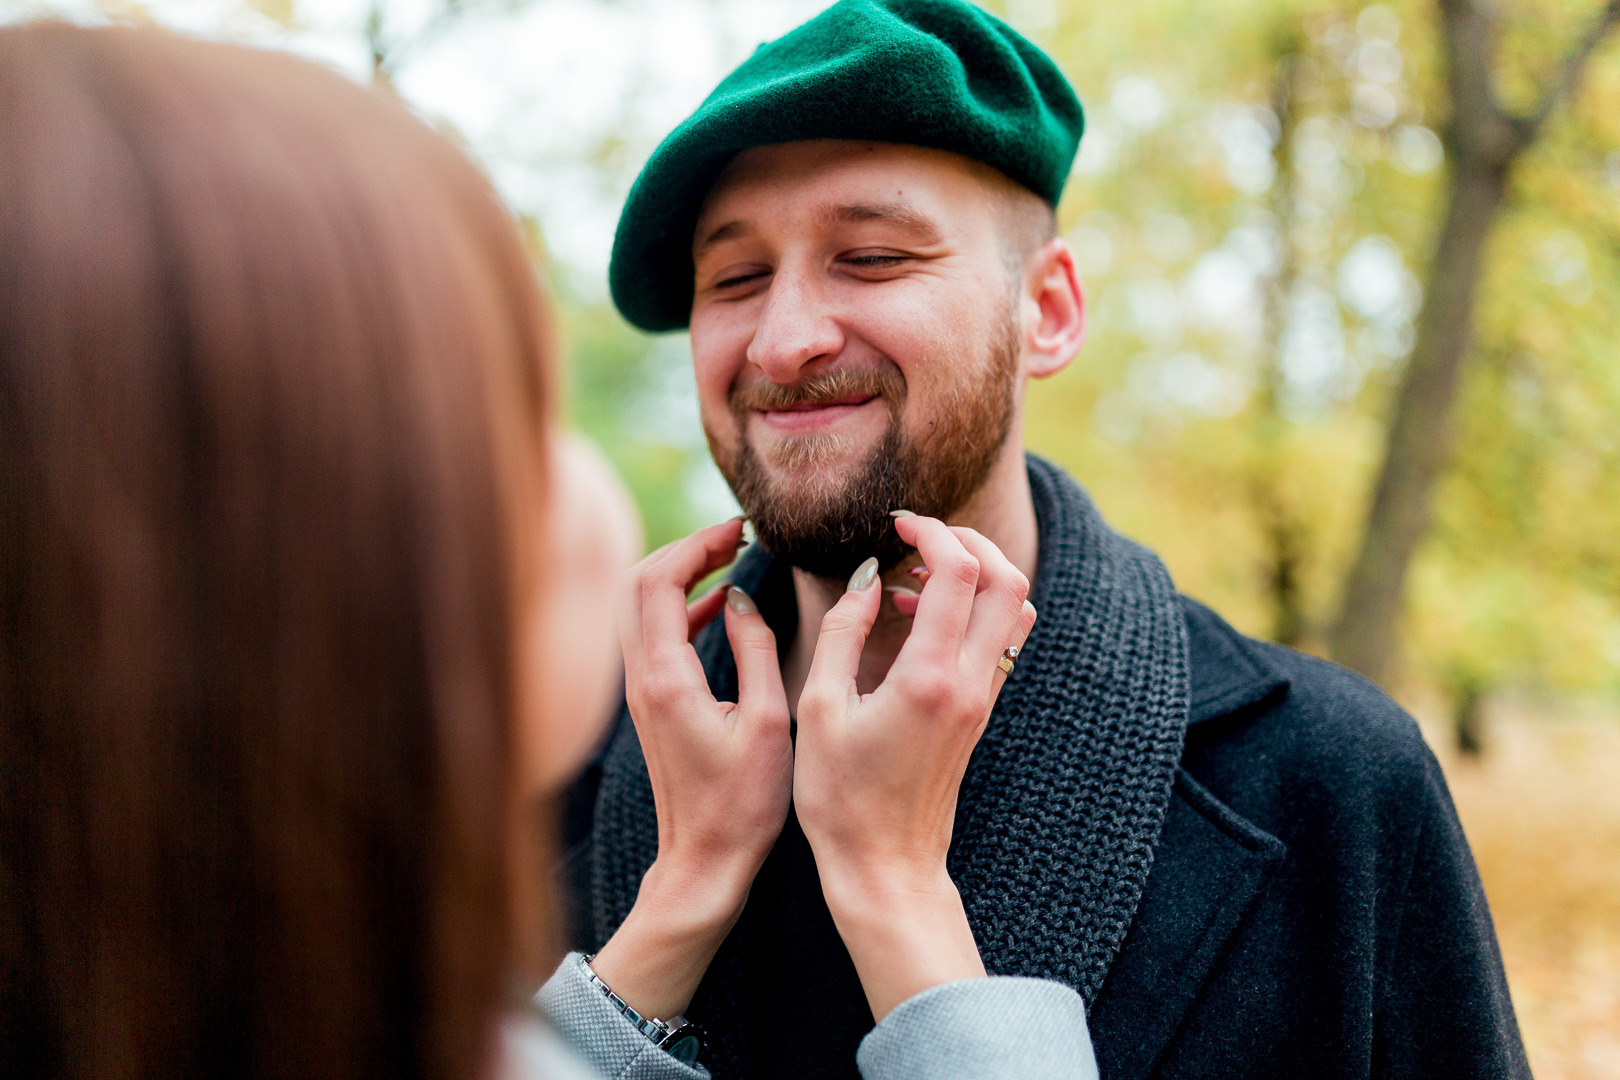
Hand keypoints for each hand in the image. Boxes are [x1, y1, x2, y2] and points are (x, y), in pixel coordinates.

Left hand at [589, 518, 791, 1019]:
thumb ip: (756, 649)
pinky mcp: (651, 703)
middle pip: (637, 582)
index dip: (697, 545)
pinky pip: (653, 634)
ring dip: (681, 574)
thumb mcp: (768, 721)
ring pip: (640, 606)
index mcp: (667, 678)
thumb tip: (744, 596)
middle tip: (734, 536)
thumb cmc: (742, 803)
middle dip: (684, 548)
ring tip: (732, 557)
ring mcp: (640, 691)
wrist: (703, 861)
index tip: (739, 530)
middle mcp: (641, 679)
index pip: (659, 581)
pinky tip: (724, 603)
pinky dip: (683, 606)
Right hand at [793, 514, 1035, 1019]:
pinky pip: (995, 639)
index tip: (895, 522)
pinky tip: (913, 621)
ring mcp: (982, 698)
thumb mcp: (820, 708)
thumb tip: (867, 577)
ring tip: (910, 580)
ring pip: (1011, 609)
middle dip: (967, 541)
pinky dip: (968, 610)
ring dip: (974, 576)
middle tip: (915, 538)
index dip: (932, 531)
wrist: (886, 866)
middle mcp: (970, 682)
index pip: (959, 572)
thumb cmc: (840, 796)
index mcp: (930, 677)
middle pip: (1007, 579)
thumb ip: (843, 632)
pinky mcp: (979, 711)